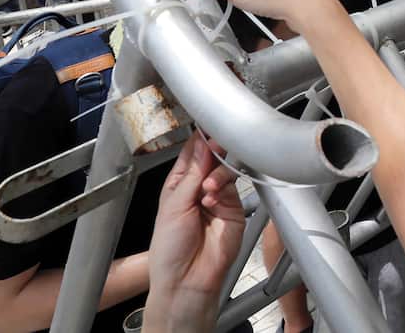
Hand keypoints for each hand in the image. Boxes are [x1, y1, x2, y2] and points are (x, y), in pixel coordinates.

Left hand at [143, 133, 244, 331]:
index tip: (207, 124)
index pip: (191, 153)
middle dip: (213, 152)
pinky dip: (224, 188)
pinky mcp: (235, 209)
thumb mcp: (174, 206)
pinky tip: (212, 199)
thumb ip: (193, 173)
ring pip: (226, 170)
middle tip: (216, 146)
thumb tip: (203, 144)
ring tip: (208, 190)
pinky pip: (235, 187)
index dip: (199, 139)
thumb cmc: (169, 250)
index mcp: (179, 185)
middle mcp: (200, 188)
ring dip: (217, 174)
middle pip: (212, 158)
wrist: (187, 280)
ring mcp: (219, 198)